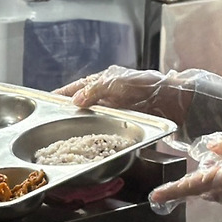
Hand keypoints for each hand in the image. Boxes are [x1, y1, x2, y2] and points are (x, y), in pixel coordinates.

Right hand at [55, 66, 193, 124]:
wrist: (175, 101)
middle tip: (54, 123)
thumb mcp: (116, 82)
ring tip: (68, 134)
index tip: (45, 102)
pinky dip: (97, 134)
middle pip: (83, 105)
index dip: (61, 94)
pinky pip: (105, 130)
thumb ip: (93, 90)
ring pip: (93, 119)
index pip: (76, 87)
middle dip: (69, 112)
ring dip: (83, 125)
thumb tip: (74, 101)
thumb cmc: (147, 86)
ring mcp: (116, 110)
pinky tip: (90, 141)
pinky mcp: (125, 124)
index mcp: (104, 80)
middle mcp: (108, 95)